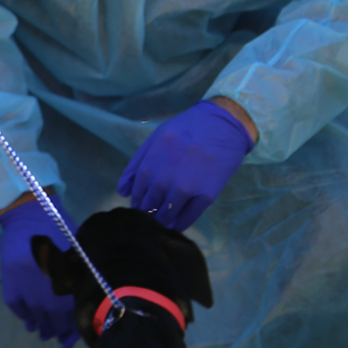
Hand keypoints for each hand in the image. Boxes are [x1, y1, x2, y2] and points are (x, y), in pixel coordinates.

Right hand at [0, 198, 78, 347]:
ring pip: (34, 313)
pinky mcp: (9, 279)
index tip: (74, 338)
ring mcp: (24, 281)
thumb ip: (79, 274)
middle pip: (52, 314)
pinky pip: (16, 304)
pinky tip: (30, 322)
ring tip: (45, 334)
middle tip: (60, 340)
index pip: (70, 308)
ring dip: (41, 326)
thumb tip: (85, 302)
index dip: (72, 325)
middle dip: (57, 330)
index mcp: (64, 274)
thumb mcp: (75, 248)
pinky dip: (23, 316)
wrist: (28, 210)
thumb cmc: (58, 227)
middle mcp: (44, 282)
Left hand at [117, 99, 255, 233]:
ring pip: (168, 214)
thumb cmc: (188, 127)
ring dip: (163, 221)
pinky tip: (177, 224)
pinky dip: (181, 224)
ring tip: (162, 222)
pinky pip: (189, 216)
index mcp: (152, 161)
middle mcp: (167, 177)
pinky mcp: (207, 194)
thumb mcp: (157, 137)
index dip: (138, 202)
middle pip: (151, 205)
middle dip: (148, 213)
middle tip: (150, 216)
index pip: (138, 192)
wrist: (225, 124)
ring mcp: (188, 187)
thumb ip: (137, 163)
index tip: (139, 207)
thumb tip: (122, 191)